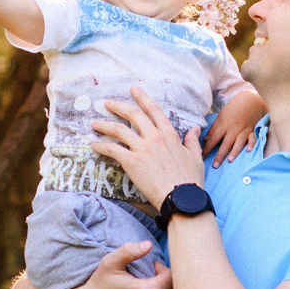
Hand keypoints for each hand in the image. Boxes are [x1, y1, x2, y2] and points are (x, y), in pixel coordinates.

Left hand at [92, 86, 204, 207]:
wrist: (182, 199)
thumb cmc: (190, 181)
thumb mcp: (195, 156)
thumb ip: (192, 140)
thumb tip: (195, 129)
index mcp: (169, 134)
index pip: (153, 110)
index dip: (142, 97)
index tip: (133, 89)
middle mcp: (154, 137)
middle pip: (133, 114)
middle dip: (118, 106)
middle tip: (107, 103)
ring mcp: (142, 148)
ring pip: (119, 130)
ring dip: (105, 125)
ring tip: (95, 123)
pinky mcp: (132, 162)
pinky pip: (112, 149)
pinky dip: (101, 145)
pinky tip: (94, 145)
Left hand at [203, 89, 264, 166]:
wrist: (251, 100)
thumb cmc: (234, 108)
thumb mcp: (221, 116)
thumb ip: (214, 128)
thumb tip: (206, 139)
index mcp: (223, 125)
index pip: (213, 139)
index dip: (207, 148)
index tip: (202, 156)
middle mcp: (233, 129)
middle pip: (225, 144)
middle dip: (219, 155)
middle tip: (214, 166)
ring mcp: (244, 130)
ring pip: (238, 142)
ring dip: (234, 151)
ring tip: (229, 160)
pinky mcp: (253, 130)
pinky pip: (252, 138)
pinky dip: (251, 144)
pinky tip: (248, 151)